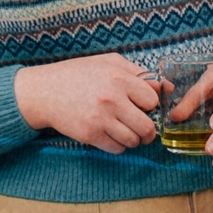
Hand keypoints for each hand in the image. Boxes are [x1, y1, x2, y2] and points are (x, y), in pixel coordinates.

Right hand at [15, 54, 164, 153]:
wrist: (45, 91)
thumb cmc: (79, 75)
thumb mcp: (109, 63)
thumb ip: (139, 73)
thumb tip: (167, 87)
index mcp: (119, 78)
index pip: (153, 101)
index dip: (149, 105)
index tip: (141, 105)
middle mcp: (112, 99)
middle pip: (147, 127)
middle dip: (148, 131)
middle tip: (143, 128)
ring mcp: (100, 119)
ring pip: (133, 141)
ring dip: (133, 139)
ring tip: (125, 130)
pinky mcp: (90, 135)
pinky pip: (117, 149)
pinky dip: (118, 145)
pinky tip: (111, 135)